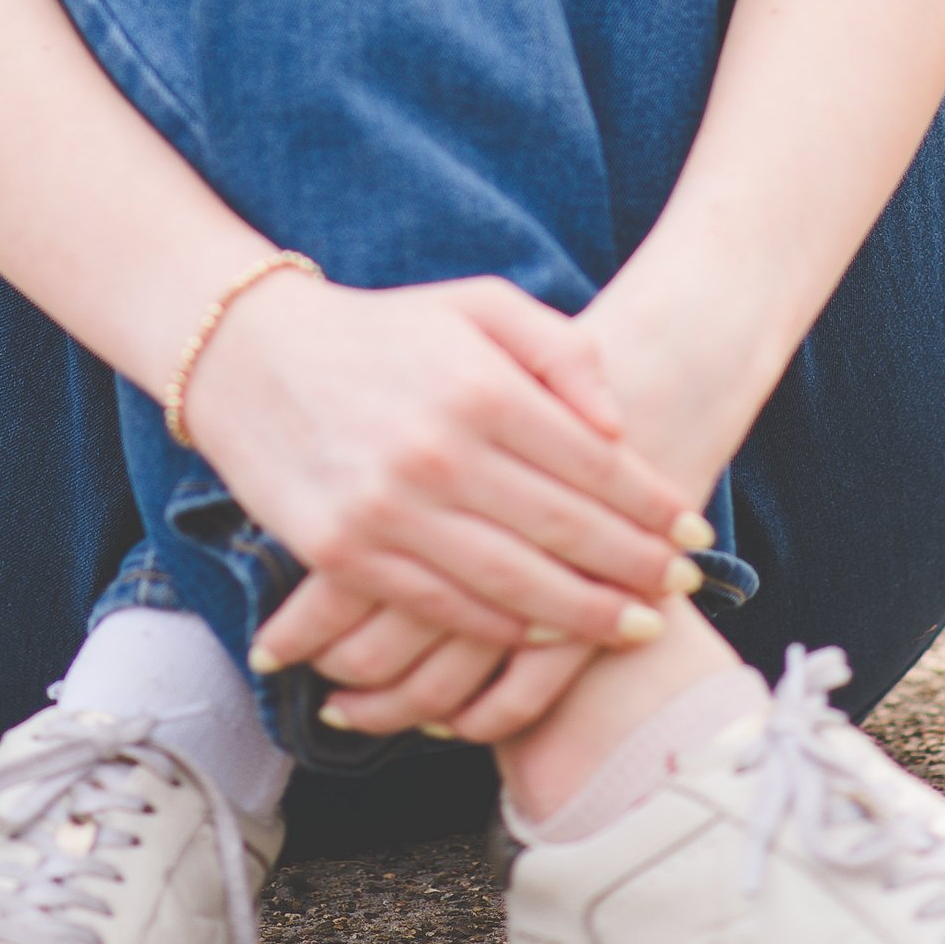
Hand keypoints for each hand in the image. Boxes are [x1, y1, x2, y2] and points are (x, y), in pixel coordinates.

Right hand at [249, 256, 774, 745]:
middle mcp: (438, 452)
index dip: (652, 506)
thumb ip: (560, 350)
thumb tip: (617, 424)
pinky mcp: (345, 553)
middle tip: (681, 589)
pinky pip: (443, 607)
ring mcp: (388, 510)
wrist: (250, 355)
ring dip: (584, 616)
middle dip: (635, 568)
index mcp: (479, 386)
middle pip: (564, 532)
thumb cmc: (383, 329)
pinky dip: (501, 632)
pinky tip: (545, 637)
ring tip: (636, 627)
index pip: (593, 463)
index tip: (694, 533)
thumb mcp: (478, 306)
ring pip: (513, 587)